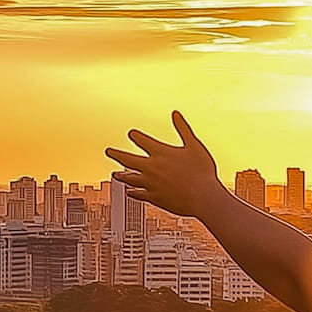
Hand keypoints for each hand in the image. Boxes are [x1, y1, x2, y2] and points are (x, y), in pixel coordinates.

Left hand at [105, 111, 228, 218]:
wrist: (203, 197)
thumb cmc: (202, 172)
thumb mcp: (194, 145)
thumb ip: (183, 128)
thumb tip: (175, 114)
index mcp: (160, 152)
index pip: (141, 140)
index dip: (135, 136)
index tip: (132, 134)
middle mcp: (150, 167)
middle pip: (127, 159)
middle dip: (116, 154)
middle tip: (108, 151)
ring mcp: (149, 183)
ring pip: (128, 178)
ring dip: (120, 175)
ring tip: (115, 174)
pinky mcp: (152, 197)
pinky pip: (137, 194)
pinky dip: (131, 192)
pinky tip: (129, 192)